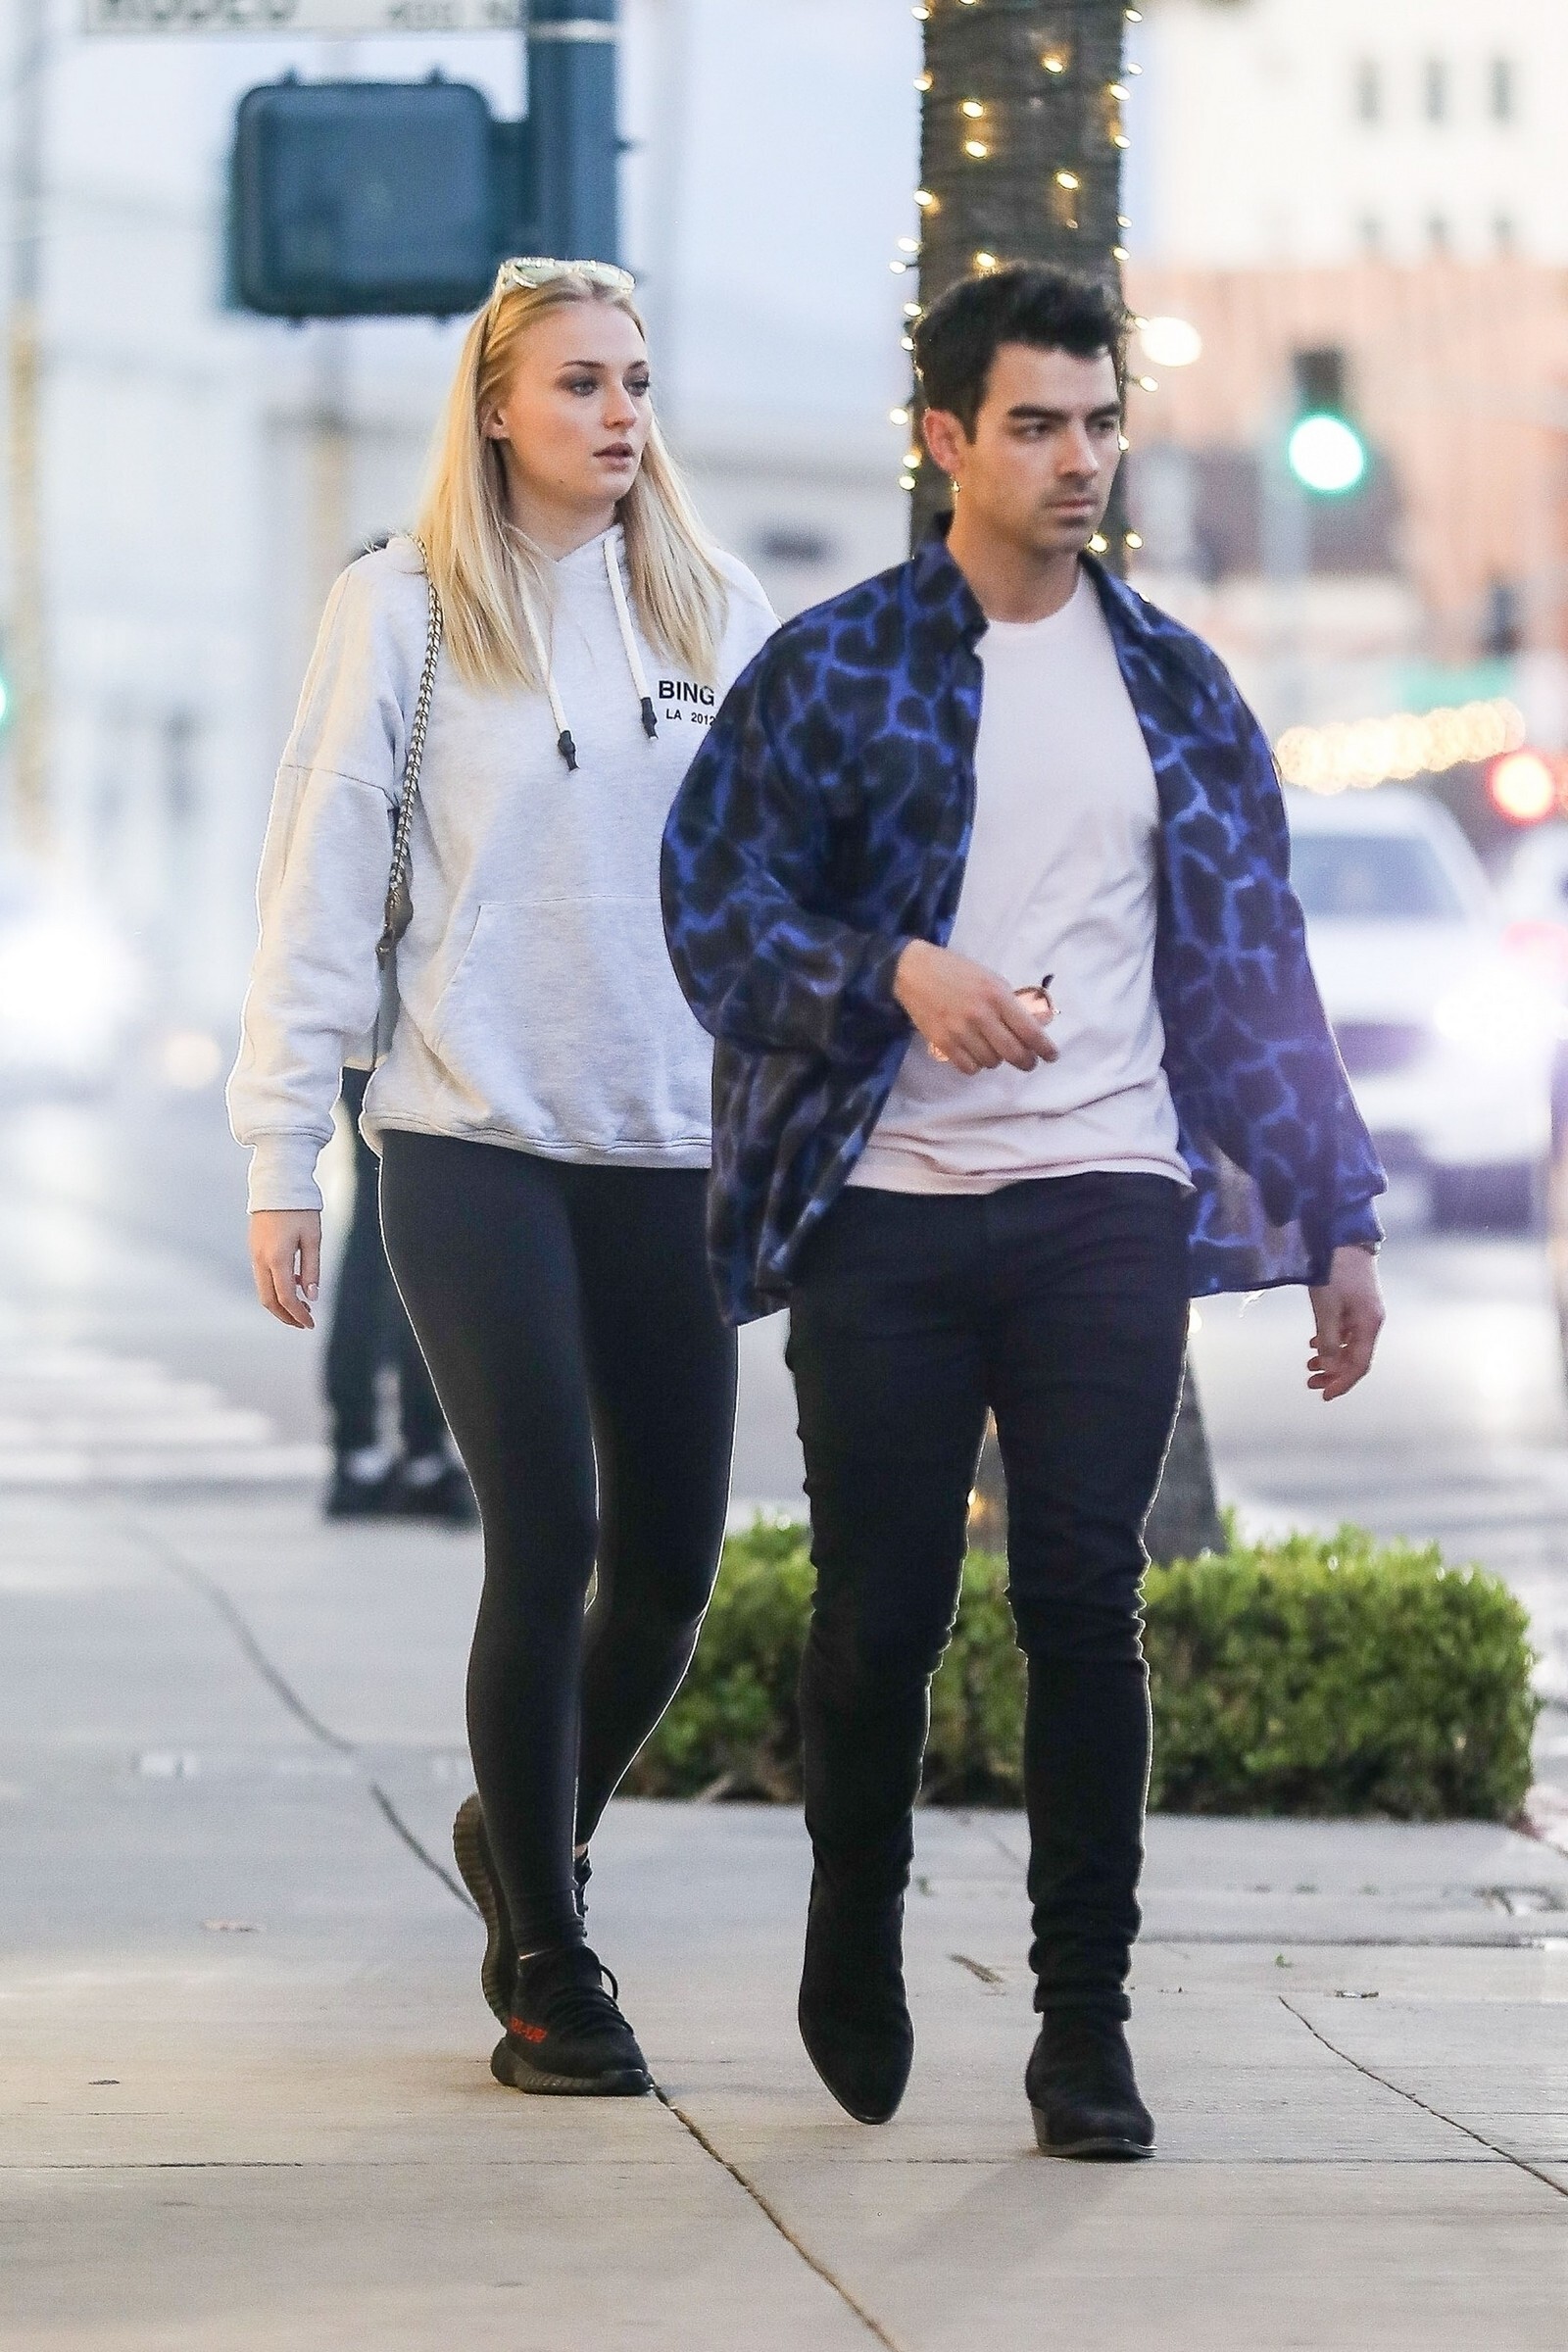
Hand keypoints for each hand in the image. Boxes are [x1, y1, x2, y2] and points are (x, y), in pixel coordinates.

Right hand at [250, 1210, 321, 1329]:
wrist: (278, 1184)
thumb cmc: (298, 1208)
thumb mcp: (313, 1239)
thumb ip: (312, 1269)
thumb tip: (312, 1295)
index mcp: (277, 1258)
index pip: (286, 1298)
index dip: (298, 1315)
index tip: (311, 1323)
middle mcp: (261, 1259)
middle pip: (268, 1300)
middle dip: (285, 1316)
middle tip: (303, 1322)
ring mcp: (255, 1254)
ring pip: (263, 1290)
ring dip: (280, 1303)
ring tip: (302, 1305)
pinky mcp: (255, 1248)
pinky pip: (262, 1276)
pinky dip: (276, 1287)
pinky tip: (293, 1283)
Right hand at [894, 941, 1058, 1075]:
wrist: (914, 970)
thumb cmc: (956, 972)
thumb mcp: (990, 979)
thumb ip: (1012, 1002)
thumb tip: (1038, 1024)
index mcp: (997, 995)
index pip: (1029, 1030)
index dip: (1044, 1048)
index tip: (1051, 1056)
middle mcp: (981, 1014)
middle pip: (1013, 1052)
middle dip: (1026, 1062)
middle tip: (1028, 1062)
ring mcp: (960, 1030)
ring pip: (991, 1062)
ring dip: (997, 1059)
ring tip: (992, 1048)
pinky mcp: (942, 1041)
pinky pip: (969, 1067)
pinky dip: (976, 1065)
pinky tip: (974, 1054)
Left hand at [1306, 1246, 1383, 1400]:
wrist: (1342, 1235)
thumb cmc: (1334, 1269)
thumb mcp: (1327, 1307)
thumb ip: (1330, 1340)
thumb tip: (1330, 1368)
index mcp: (1370, 1324)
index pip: (1359, 1364)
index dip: (1342, 1383)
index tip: (1324, 1395)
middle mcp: (1371, 1320)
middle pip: (1355, 1357)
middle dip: (1334, 1373)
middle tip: (1310, 1382)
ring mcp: (1364, 1311)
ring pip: (1349, 1344)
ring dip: (1330, 1358)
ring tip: (1309, 1365)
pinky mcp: (1355, 1301)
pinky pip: (1345, 1330)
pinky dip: (1331, 1340)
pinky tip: (1316, 1343)